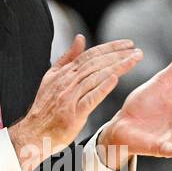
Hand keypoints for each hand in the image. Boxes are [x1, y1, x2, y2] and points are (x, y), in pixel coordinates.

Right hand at [9, 34, 141, 170]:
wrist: (33, 133)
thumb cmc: (45, 107)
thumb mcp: (52, 77)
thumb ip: (67, 58)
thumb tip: (80, 38)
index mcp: (64, 73)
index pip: (91, 55)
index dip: (110, 48)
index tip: (129, 44)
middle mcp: (67, 82)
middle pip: (96, 63)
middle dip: (118, 55)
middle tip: (138, 51)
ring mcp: (70, 97)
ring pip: (96, 77)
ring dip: (117, 67)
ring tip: (134, 61)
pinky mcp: (73, 114)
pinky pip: (89, 99)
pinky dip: (101, 88)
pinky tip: (115, 80)